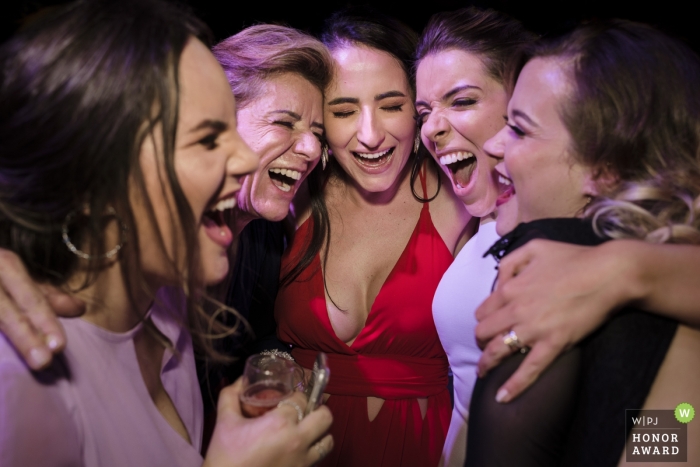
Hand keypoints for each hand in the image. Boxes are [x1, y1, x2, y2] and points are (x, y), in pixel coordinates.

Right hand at [0, 249, 84, 368]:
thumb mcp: (13, 275)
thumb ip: (43, 294)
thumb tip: (79, 309)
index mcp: (3, 263)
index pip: (28, 295)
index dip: (43, 320)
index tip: (60, 346)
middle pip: (3, 310)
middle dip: (24, 336)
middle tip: (43, 362)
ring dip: (12, 339)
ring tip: (24, 366)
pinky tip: (0, 364)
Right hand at [204, 379, 332, 466]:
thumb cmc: (226, 458)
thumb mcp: (225, 422)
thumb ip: (231, 396)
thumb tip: (240, 381)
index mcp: (280, 423)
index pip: (301, 399)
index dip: (295, 396)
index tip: (287, 399)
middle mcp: (297, 440)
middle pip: (325, 416)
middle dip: (316, 410)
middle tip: (303, 410)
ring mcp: (302, 460)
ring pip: (328, 441)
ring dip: (319, 433)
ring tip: (305, 430)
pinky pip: (318, 459)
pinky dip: (313, 452)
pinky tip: (298, 449)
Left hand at [474, 240, 624, 401]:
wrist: (608, 273)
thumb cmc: (574, 258)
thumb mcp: (535, 248)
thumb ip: (510, 261)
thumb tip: (499, 280)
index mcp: (510, 287)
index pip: (483, 310)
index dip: (483, 318)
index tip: (488, 324)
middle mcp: (515, 309)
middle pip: (484, 332)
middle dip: (481, 340)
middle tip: (485, 346)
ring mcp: (533, 329)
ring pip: (497, 351)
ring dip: (486, 363)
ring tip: (483, 372)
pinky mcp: (554, 344)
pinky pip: (529, 369)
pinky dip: (514, 386)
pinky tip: (502, 397)